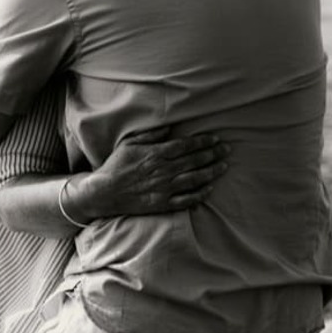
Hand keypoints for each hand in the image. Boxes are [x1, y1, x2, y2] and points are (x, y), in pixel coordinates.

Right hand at [67, 127, 228, 221]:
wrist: (104, 192)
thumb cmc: (117, 165)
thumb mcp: (130, 143)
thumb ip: (150, 135)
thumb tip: (169, 128)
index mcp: (156, 154)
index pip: (185, 146)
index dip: (202, 142)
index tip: (214, 139)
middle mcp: (163, 170)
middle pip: (194, 161)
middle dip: (213, 154)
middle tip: (227, 149)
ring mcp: (164, 188)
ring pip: (195, 179)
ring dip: (212, 172)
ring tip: (224, 166)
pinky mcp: (163, 203)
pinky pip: (186, 199)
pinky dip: (200, 194)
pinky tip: (210, 188)